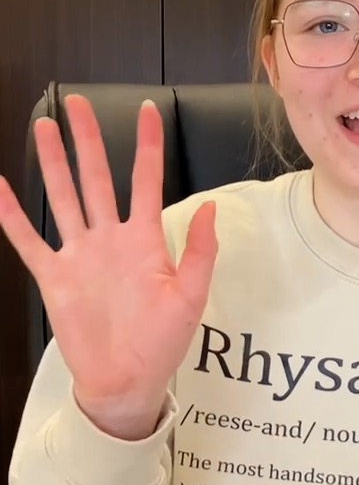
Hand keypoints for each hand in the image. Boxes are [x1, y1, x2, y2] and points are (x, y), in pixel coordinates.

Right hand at [0, 95, 217, 436]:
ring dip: (52, 163)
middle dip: (87, 140)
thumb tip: (211, 207)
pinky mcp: (55, 277)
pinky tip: (0, 188)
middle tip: (77, 103)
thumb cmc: (162, 343)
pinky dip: (12, 215)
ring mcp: (80, 255)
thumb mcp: (191, 297)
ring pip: (64, 197)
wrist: (127, 381)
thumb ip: (201, 252)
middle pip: (96, 177)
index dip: (147, 145)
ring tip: (43, 127)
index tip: (148, 109)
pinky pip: (30, 240)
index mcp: (145, 240)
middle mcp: (110, 239)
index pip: (146, 181)